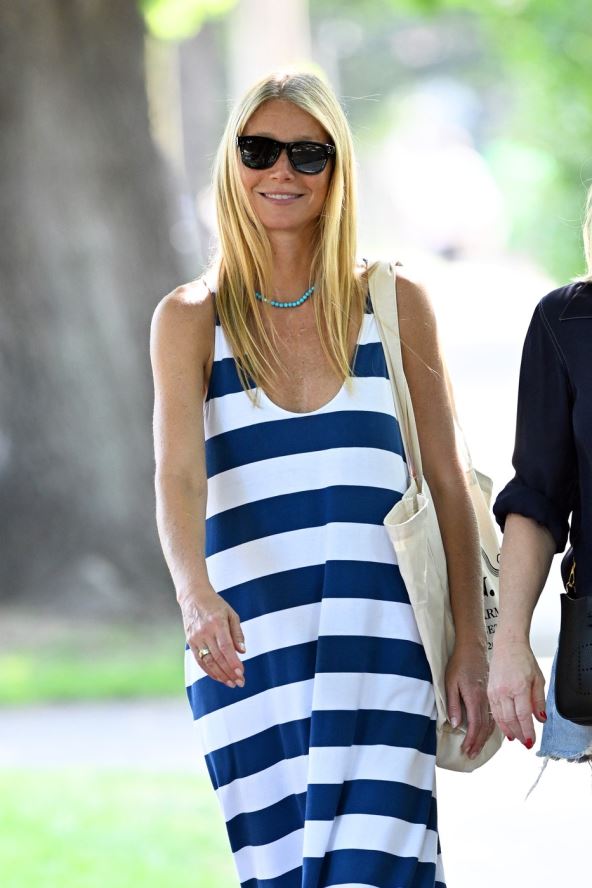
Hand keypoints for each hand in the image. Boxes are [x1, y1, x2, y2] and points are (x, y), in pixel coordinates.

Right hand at [180, 587, 245, 687]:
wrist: (193, 597)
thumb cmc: (216, 605)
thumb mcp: (231, 613)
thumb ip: (237, 633)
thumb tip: (242, 651)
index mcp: (217, 623)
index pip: (226, 647)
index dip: (233, 662)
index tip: (242, 673)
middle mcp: (205, 632)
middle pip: (218, 657)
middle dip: (230, 672)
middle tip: (240, 682)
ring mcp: (196, 638)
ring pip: (208, 662)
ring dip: (220, 675)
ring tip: (231, 683)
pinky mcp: (190, 642)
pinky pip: (200, 660)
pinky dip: (209, 671)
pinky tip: (218, 677)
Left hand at [445, 640, 494, 758]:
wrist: (471, 647)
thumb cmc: (459, 663)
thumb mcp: (450, 683)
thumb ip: (454, 704)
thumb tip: (457, 725)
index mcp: (475, 698)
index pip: (476, 725)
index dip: (471, 740)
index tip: (466, 750)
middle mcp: (485, 700)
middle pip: (485, 728)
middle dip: (478, 743)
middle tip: (471, 755)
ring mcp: (489, 697)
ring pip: (491, 723)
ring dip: (484, 738)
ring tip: (477, 749)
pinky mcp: (490, 694)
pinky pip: (493, 715)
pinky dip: (490, 728)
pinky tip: (487, 733)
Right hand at [487, 637, 545, 746]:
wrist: (507, 645)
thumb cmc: (523, 659)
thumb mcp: (538, 678)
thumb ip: (539, 700)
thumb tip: (540, 719)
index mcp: (518, 687)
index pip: (523, 716)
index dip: (527, 731)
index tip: (531, 741)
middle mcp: (504, 690)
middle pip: (510, 719)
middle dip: (518, 734)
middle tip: (525, 742)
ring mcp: (494, 691)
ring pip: (500, 717)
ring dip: (508, 730)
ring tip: (515, 738)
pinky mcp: (489, 690)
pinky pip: (493, 711)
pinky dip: (499, 721)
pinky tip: (505, 726)